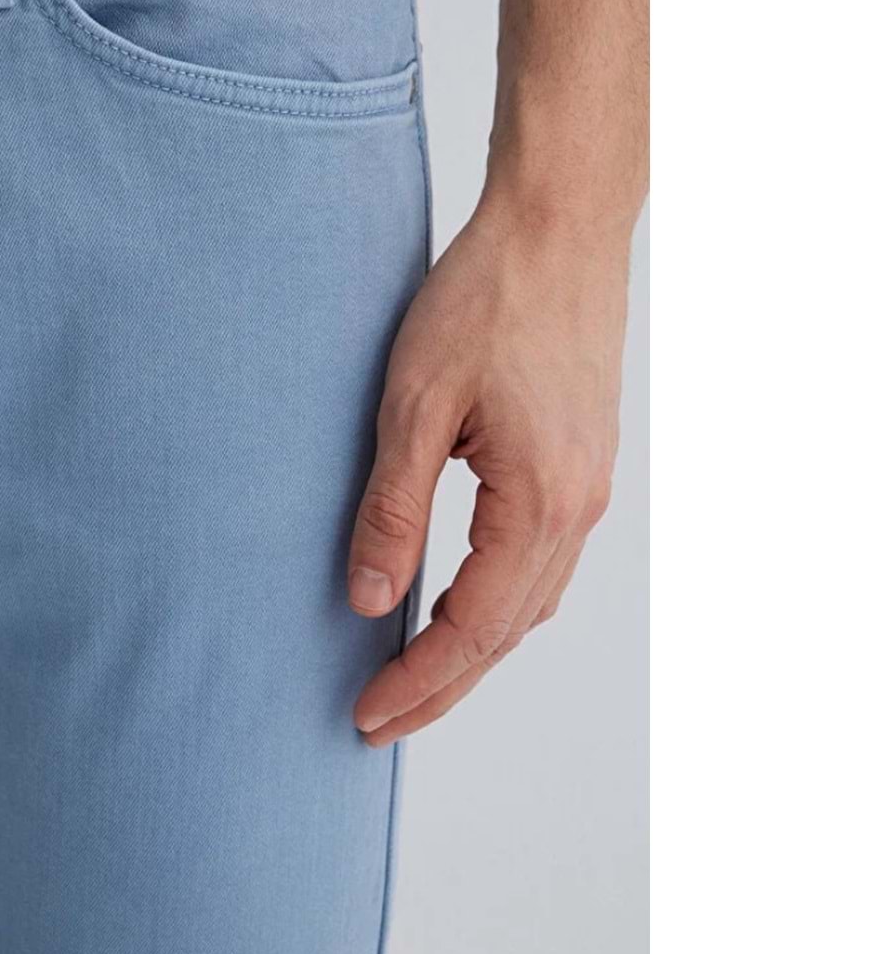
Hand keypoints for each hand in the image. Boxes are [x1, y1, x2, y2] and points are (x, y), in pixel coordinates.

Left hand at [347, 196, 630, 745]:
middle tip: (379, 724)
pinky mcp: (580, 464)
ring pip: (529, 604)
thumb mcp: (414, 406)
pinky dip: (496, 604)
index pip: (473, 628)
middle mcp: (577, 508)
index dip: (418, 680)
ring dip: (470, 651)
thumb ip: (394, 509)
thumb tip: (367, 598)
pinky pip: (541, 564)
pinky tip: (461, 606)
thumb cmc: (484, 302)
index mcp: (539, 502)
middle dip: (442, 685)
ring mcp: (587, 488)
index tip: (365, 715)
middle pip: (507, 632)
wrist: (556, 230)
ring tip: (412, 681)